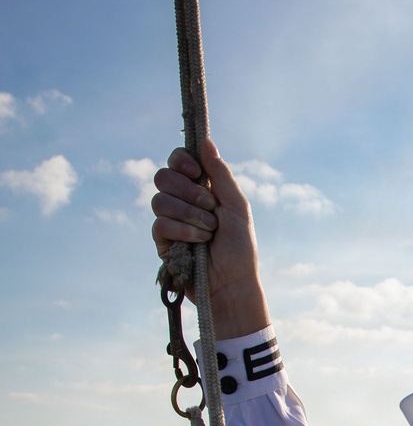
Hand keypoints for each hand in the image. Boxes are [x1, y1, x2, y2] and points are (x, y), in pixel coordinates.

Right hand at [150, 138, 268, 337]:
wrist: (233, 284)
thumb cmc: (240, 248)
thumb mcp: (237, 207)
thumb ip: (221, 174)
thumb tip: (206, 140)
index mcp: (199, 189)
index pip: (176, 161)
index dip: (181, 161)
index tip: (197, 174)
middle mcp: (181, 202)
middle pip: (163, 177)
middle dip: (189, 192)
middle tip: (210, 208)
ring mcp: (170, 222)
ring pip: (160, 200)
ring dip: (189, 214)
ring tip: (210, 231)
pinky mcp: (163, 243)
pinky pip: (160, 224)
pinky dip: (183, 231)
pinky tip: (199, 242)